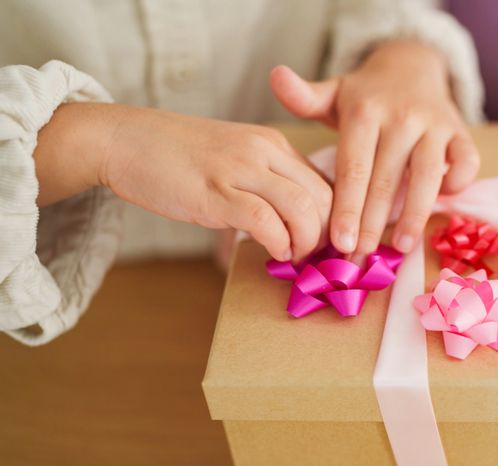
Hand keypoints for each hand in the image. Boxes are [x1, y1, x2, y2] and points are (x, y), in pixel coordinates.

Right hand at [35, 103, 331, 261]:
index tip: (329, 244)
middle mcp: (264, 152)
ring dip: (307, 242)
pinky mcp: (216, 192)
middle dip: (328, 234)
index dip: (336, 219)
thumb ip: (265, 182)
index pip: (325, 182)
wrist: (124, 139)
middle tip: (317, 258)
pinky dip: (279, 243)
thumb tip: (293, 222)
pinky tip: (275, 253)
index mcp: (273, 144)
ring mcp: (240, 170)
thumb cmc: (177, 156)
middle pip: (324, 196)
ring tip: (295, 257)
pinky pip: (265, 220)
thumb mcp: (234, 158)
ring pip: (302, 208)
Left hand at [270, 39, 478, 254]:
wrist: (411, 66)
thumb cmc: (365, 97)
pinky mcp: (460, 131)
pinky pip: (466, 161)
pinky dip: (458, 183)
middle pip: (386, 179)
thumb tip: (276, 76)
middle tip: (360, 257)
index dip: (347, 207)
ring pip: (427, 175)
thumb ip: (303, 97)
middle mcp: (401, 118)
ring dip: (414, 214)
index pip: (354, 168)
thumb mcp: (333, 94)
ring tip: (400, 246)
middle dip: (372, 223)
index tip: (339, 242)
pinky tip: (443, 205)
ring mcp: (434, 124)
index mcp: (365, 113)